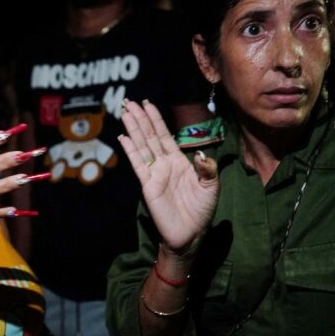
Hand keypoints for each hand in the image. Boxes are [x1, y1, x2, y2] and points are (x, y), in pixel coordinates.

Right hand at [118, 99, 219, 259]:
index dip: (156, 119)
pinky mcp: (148, 186)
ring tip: (125, 112)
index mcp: (179, 161)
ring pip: (142, 146)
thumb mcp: (212, 187)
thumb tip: (199, 154)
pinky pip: (138, 165)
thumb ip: (207, 169)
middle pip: (149, 136)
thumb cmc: (202, 210)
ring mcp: (154, 174)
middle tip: (129, 101)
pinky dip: (131, 151)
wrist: (191, 233)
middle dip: (140, 118)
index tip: (147, 104)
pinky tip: (123, 138)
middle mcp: (164, 164)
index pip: (164, 135)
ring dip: (133, 129)